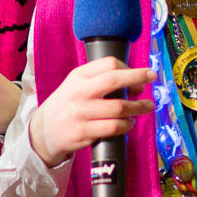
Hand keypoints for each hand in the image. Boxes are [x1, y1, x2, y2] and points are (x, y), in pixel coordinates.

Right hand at [27, 58, 153, 169]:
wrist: (43, 131)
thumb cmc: (68, 104)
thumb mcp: (77, 85)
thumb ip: (101, 81)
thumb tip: (136, 83)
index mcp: (78, 76)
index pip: (109, 64)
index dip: (129, 68)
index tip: (140, 75)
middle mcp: (79, 92)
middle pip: (114, 80)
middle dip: (138, 77)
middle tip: (152, 78)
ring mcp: (80, 113)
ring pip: (118, 108)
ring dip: (137, 107)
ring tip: (146, 107)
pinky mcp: (83, 132)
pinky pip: (113, 127)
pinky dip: (126, 125)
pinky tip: (129, 123)